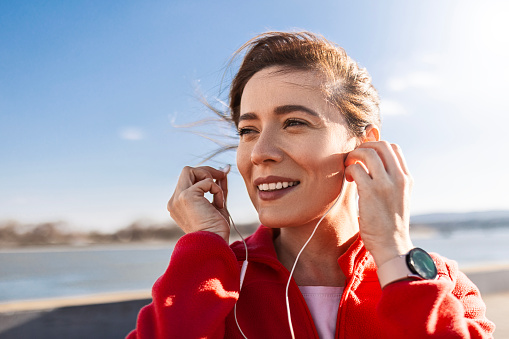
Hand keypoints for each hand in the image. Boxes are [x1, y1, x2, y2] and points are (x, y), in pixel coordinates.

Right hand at [168, 165, 229, 241]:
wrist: (213, 244)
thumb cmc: (216, 230)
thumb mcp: (217, 204)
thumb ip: (217, 187)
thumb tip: (223, 170)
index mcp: (178, 204)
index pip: (189, 180)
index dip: (205, 176)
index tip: (221, 176)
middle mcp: (174, 200)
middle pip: (187, 171)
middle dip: (206, 170)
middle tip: (222, 174)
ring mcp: (178, 197)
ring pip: (191, 170)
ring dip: (210, 177)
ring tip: (219, 195)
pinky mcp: (186, 196)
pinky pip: (206, 182)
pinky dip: (217, 190)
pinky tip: (218, 204)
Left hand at [344, 141, 413, 267]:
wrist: (392, 245)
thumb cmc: (389, 223)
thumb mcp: (396, 197)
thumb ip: (389, 179)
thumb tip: (373, 163)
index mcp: (406, 178)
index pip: (393, 148)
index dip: (375, 147)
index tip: (364, 158)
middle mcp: (399, 178)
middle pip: (380, 145)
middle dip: (363, 147)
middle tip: (354, 160)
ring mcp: (386, 184)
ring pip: (367, 153)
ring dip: (353, 156)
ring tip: (350, 169)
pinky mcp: (371, 192)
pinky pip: (356, 169)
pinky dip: (349, 170)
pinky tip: (349, 180)